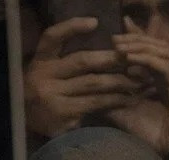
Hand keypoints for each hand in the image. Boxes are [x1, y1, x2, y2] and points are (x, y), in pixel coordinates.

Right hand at [24, 18, 140, 139]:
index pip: (51, 37)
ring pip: (93, 83)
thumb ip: (66, 61)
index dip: (72, 27)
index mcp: (40, 61)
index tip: (95, 22)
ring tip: (139, 80)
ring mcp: (53, 95)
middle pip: (81, 61)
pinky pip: (96, 103)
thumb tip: (97, 43)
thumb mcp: (48, 75)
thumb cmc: (45, 96)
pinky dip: (115, 100)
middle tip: (132, 56)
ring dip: (119, 81)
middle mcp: (44, 75)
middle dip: (110, 58)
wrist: (29, 127)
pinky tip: (130, 99)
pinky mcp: (64, 113)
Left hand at [105, 18, 168, 153]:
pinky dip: (146, 59)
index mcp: (165, 79)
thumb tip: (90, 86)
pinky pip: (165, 65)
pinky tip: (129, 58)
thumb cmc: (152, 136)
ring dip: (139, 46)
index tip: (115, 35)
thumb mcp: (125, 111)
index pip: (152, 51)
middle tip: (114, 39)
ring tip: (119, 47)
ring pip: (162, 51)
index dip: (136, 39)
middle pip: (158, 46)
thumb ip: (111, 96)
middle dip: (135, 39)